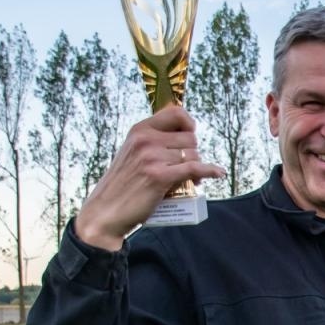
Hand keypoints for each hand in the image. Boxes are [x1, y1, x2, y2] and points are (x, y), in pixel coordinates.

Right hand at [73, 104, 225, 249]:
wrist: (106, 212)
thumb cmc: (123, 185)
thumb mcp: (132, 154)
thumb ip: (152, 143)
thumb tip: (188, 140)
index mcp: (139, 130)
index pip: (175, 113)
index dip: (189, 124)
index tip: (190, 136)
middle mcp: (145, 140)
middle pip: (190, 138)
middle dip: (193, 154)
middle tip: (188, 169)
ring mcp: (152, 157)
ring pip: (193, 155)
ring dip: (197, 168)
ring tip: (189, 180)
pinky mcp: (160, 177)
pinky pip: (195, 169)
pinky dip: (210, 171)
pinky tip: (218, 173)